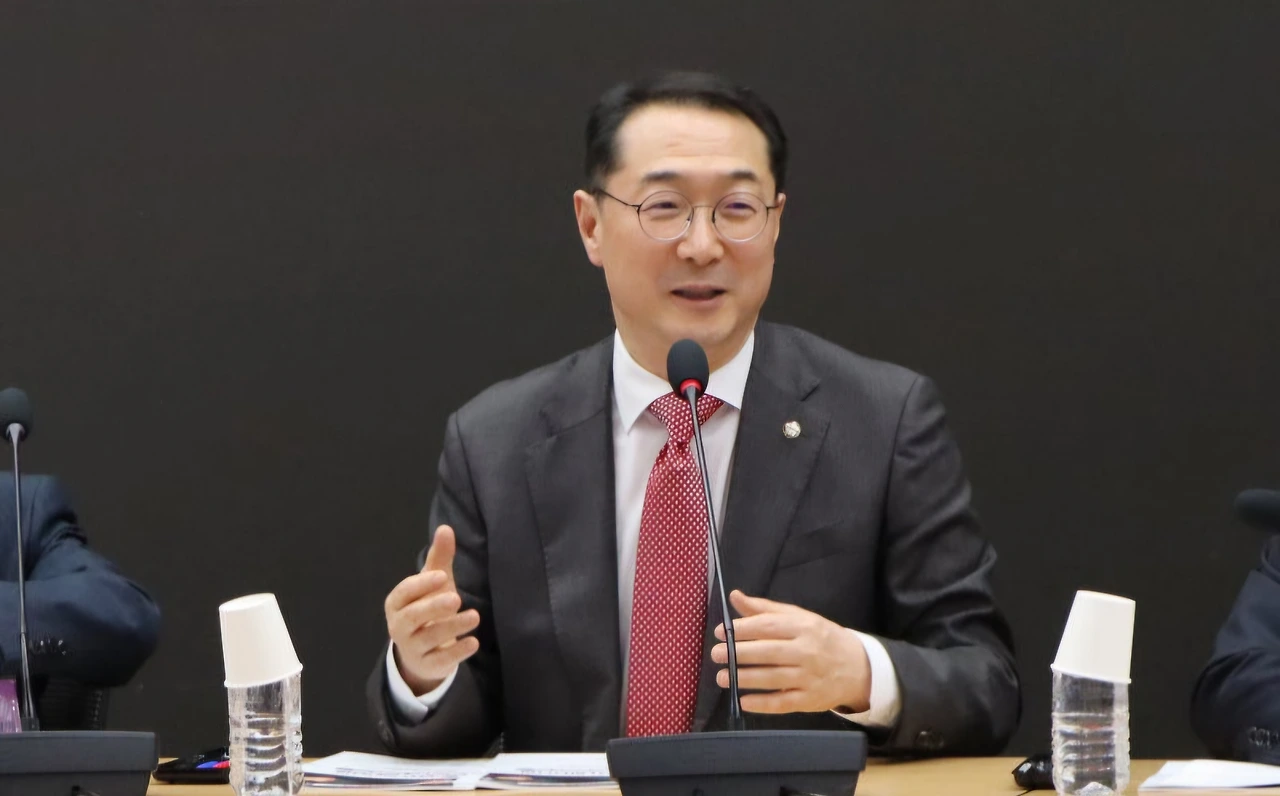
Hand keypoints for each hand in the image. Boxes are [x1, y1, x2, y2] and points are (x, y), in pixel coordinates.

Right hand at [384, 525, 480, 694]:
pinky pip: (440, 660)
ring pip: (428, 638)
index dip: (421, 585)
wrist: (423, 651)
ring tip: (474, 616)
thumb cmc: (427, 609)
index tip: (442, 576)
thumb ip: (439, 559)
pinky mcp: (428, 665)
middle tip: (456, 598)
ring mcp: (412, 648)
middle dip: (432, 607)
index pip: (403, 593)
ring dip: (451, 627)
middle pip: (411, 617)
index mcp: (396, 603)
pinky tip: (474, 643)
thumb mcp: (434, 584)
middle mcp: (399, 626)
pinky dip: (457, 652)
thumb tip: (446, 528)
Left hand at [711, 590, 871, 713]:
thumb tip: (735, 597)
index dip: (742, 629)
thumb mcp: (799, 617)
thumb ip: (765, 609)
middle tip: (716, 654)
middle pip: (768, 652)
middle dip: (739, 653)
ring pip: (773, 678)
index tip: (720, 632)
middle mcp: (807, 651)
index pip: (769, 626)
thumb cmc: (821, 638)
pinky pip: (783, 702)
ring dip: (745, 678)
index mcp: (803, 627)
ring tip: (722, 677)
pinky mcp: (810, 699)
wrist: (858, 667)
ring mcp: (810, 677)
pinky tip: (744, 700)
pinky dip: (763, 703)